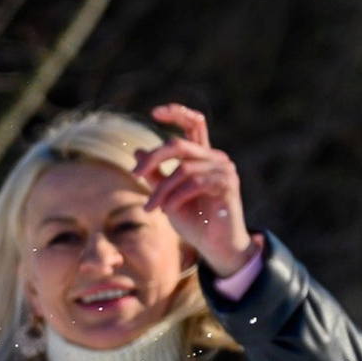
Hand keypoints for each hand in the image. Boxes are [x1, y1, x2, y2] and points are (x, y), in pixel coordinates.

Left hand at [141, 106, 255, 279]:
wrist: (215, 247)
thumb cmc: (194, 222)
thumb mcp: (167, 196)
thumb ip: (155, 175)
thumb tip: (137, 152)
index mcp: (202, 156)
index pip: (194, 123)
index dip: (178, 113)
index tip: (155, 112)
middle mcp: (215, 158)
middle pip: (178, 145)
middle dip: (153, 158)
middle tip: (134, 175)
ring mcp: (224, 169)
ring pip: (183, 168)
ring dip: (162, 190)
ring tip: (152, 208)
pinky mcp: (227, 184)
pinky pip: (194, 183)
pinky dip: (176, 196)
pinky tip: (168, 210)